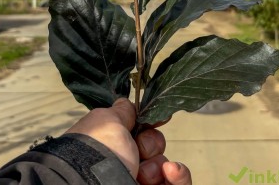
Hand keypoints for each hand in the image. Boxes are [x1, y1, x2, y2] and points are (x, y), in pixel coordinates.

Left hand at [66, 98, 191, 183]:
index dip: (146, 123)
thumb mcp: (108, 120)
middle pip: (152, 146)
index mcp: (109, 143)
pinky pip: (177, 184)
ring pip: (163, 166)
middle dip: (151, 143)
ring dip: (159, 163)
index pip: (135, 130)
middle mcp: (121, 163)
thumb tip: (126, 103)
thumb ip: (121, 111)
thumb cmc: (99, 151)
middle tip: (140, 148)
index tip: (153, 119)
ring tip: (145, 173)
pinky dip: (179, 177)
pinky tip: (171, 172)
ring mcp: (135, 181)